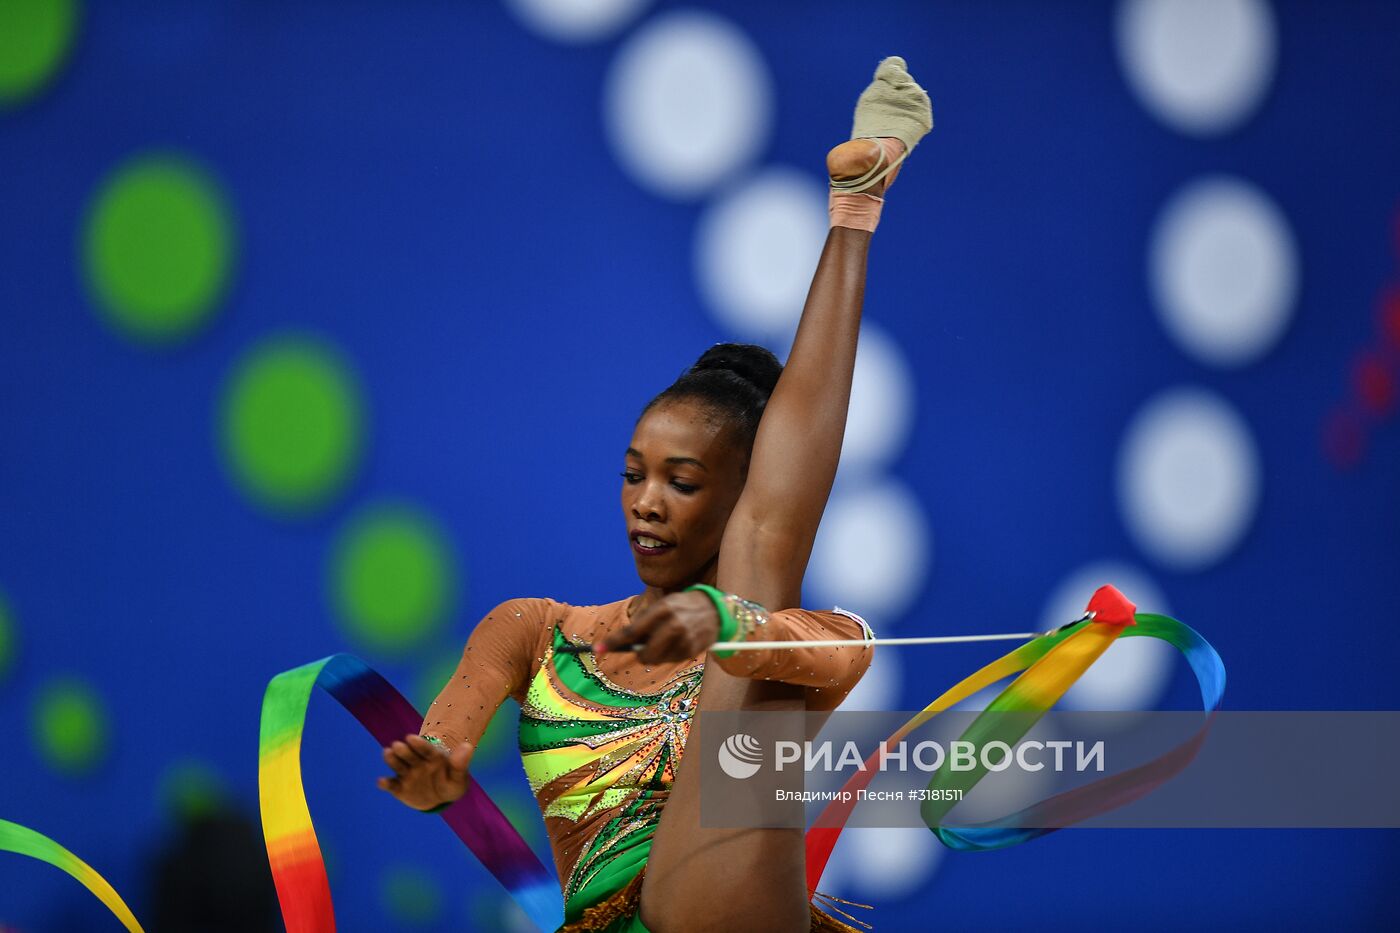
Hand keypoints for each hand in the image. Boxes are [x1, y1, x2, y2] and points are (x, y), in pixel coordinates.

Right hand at [376, 733, 472, 810]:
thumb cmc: (451, 782)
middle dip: (403, 751)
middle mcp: (417, 762)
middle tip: (397, 745)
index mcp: (432, 757)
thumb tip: (468, 746)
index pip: (426, 749)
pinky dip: (386, 784)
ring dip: (392, 760)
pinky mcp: (399, 787)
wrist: (440, 797)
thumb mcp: (458, 776)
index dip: (419, 744)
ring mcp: (407, 774)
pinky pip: (392, 785)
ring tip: (387, 753)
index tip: (411, 738)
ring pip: (398, 766)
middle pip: (409, 755)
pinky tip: (381, 782)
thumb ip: (460, 763)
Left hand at [598, 590, 720, 662]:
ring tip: (666, 642)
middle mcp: (673, 624)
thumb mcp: (663, 606)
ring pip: (657, 660)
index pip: (632, 630)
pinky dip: (669, 656)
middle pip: (645, 654)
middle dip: (640, 655)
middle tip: (642, 651)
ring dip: (656, 655)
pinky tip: (678, 644)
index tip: (597, 649)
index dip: (614, 642)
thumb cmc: (681, 607)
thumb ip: (645, 622)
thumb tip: (625, 643)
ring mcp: (684, 639)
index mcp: (662, 609)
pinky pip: (670, 661)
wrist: (715, 609)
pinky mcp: (692, 650)